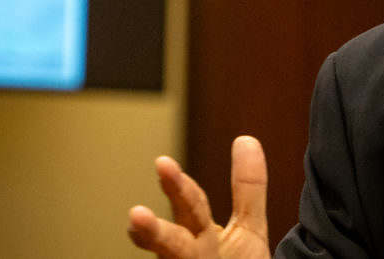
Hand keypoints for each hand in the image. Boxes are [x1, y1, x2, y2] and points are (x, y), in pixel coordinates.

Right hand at [128, 135, 270, 258]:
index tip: (164, 163)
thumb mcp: (247, 231)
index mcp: (201, 239)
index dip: (178, 187)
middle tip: (135, 215)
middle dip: (154, 231)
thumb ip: (246, 190)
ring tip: (139, 227)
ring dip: (157, 242)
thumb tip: (246, 139)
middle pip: (173, 244)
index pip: (191, 209)